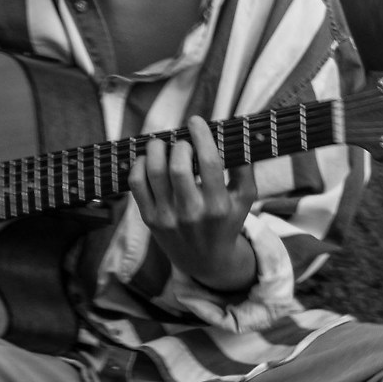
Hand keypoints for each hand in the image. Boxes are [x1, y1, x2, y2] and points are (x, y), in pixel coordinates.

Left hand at [129, 116, 258, 294]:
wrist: (206, 260)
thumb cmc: (227, 221)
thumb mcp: (246, 199)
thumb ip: (244, 167)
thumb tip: (236, 133)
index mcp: (218, 205)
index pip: (210, 163)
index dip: (201, 136)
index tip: (196, 121)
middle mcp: (191, 212)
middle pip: (178, 167)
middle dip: (180, 145)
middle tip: (183, 142)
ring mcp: (167, 217)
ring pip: (154, 173)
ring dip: (157, 150)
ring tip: (163, 144)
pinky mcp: (149, 219)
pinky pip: (137, 184)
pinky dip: (139, 165)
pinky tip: (149, 159)